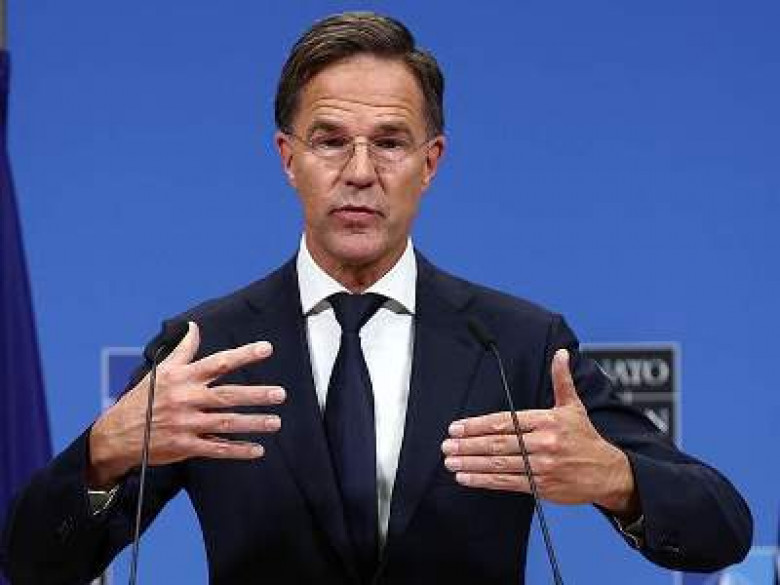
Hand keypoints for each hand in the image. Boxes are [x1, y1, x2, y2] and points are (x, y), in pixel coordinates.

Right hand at [87, 322, 285, 488]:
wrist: (115, 434)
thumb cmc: (142, 399)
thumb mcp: (160, 371)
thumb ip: (182, 350)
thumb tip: (193, 326)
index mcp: (182, 378)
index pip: (218, 362)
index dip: (243, 355)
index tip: (266, 349)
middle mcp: (186, 399)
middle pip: (227, 395)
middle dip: (256, 395)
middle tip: (280, 393)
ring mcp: (185, 424)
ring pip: (226, 423)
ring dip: (253, 423)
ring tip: (276, 422)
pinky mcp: (184, 446)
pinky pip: (216, 449)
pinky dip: (238, 450)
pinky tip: (257, 449)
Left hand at [441, 349, 637, 515]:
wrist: (607, 473)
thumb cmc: (585, 438)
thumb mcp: (573, 406)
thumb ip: (561, 379)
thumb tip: (560, 353)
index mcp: (547, 421)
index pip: (505, 421)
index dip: (478, 425)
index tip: (457, 427)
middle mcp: (544, 443)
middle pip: (499, 443)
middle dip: (469, 444)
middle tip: (447, 445)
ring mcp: (542, 466)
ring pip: (500, 464)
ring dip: (472, 463)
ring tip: (451, 461)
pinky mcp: (541, 486)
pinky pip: (507, 483)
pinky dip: (484, 480)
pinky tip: (466, 477)